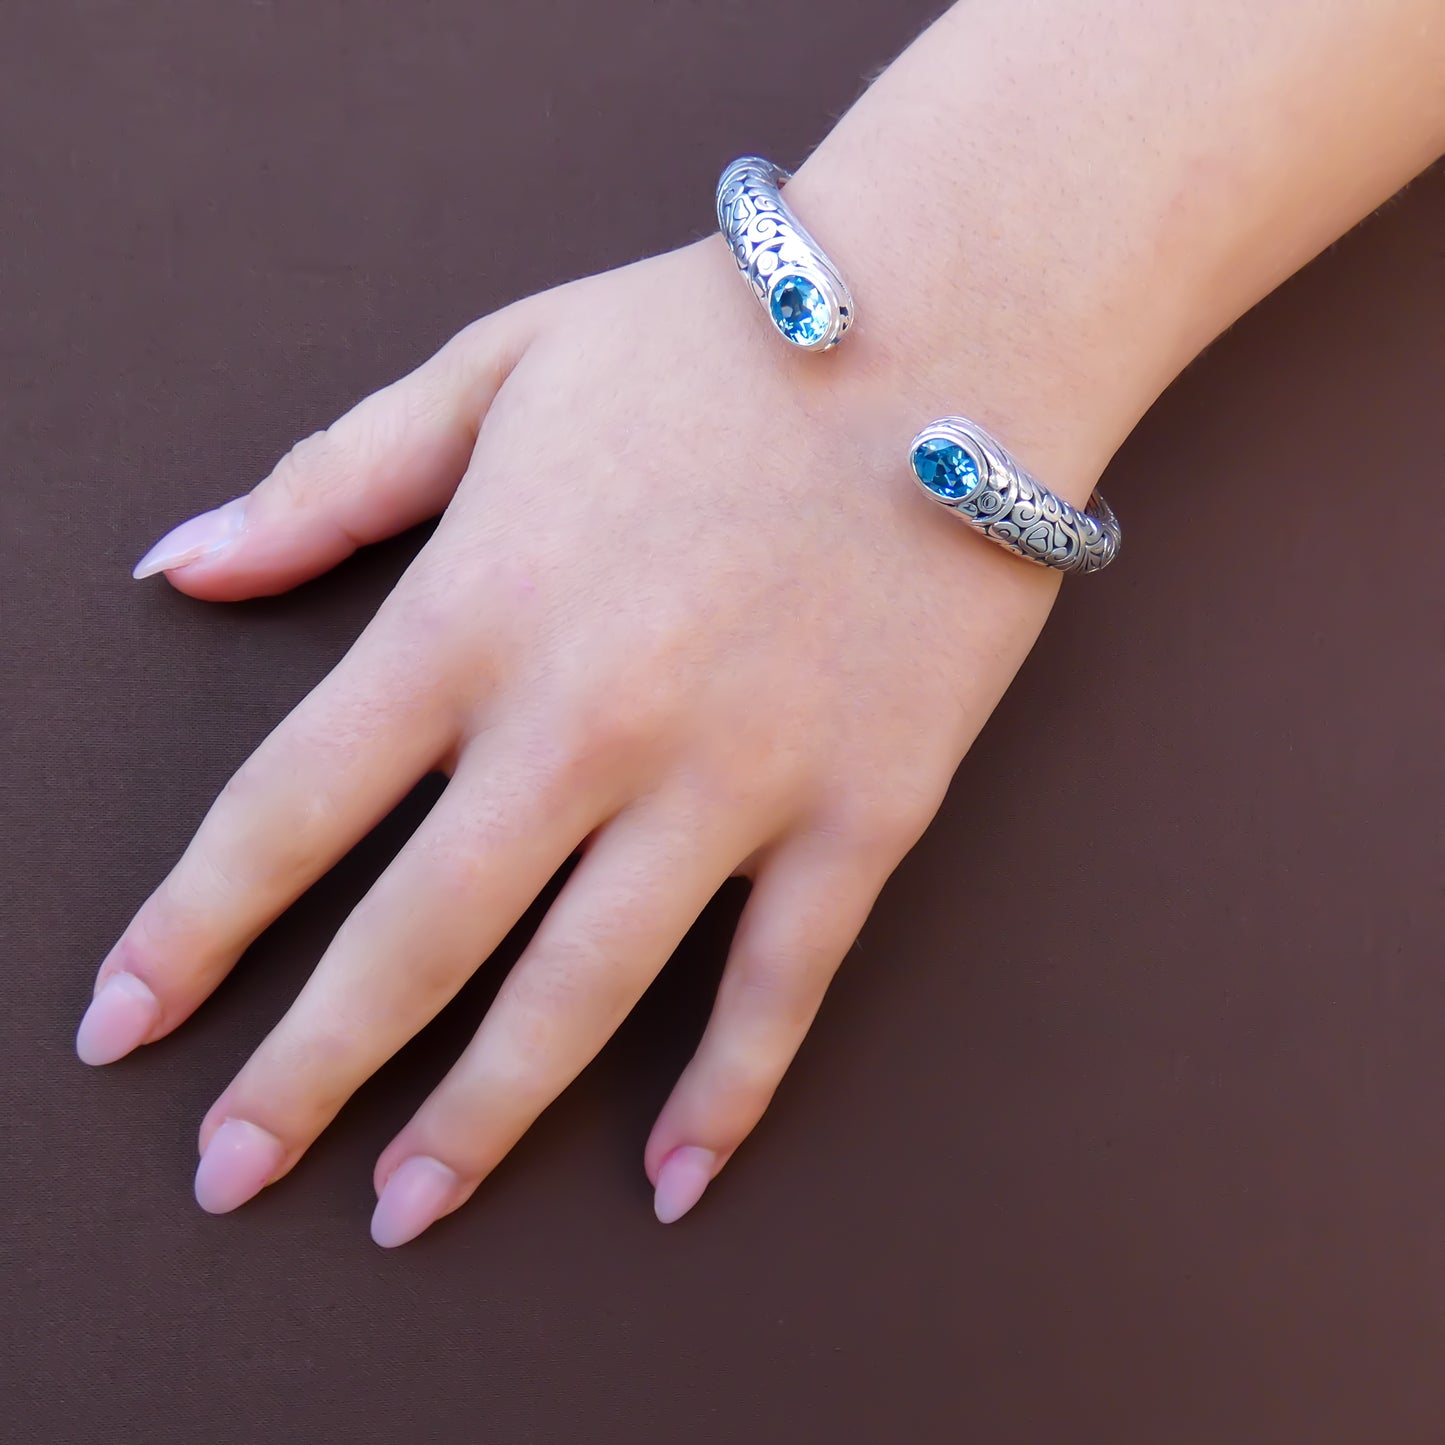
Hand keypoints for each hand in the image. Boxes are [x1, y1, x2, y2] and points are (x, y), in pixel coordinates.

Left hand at [78, 235, 1059, 1243]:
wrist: (951, 325)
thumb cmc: (711, 344)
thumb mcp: (495, 368)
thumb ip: (329, 478)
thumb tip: (180, 566)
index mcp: (476, 608)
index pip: (288, 809)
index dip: (190, 930)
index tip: (125, 1024)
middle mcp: (588, 720)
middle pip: (412, 942)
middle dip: (305, 1075)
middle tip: (232, 1176)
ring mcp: (735, 781)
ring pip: (579, 997)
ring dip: (478, 1122)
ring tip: (402, 1210)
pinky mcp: (863, 813)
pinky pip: (779, 986)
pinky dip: (724, 1093)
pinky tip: (671, 1175)